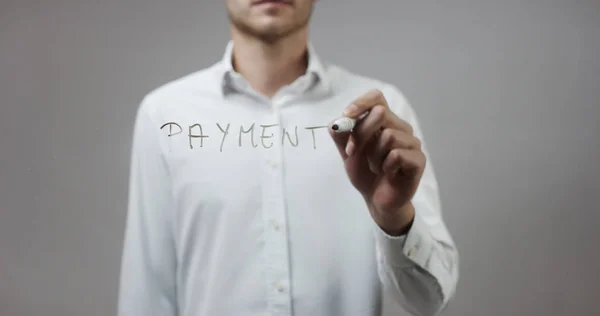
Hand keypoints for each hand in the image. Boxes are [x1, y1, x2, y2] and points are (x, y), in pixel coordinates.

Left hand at [329, 89, 425, 235]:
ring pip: (388, 136)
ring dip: (374, 155)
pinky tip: (388, 174)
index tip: (346, 116)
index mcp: (384, 121)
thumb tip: (335, 123)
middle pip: (380, 113)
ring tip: (376, 166)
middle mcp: (400, 127)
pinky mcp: (418, 160)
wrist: (377, 200)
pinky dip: (386, 167)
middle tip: (353, 152)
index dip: (360, 103)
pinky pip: (397, 155)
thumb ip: (340, 135)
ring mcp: (412, 143)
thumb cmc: (365, 172)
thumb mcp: (347, 152)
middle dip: (360, 134)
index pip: (377, 97)